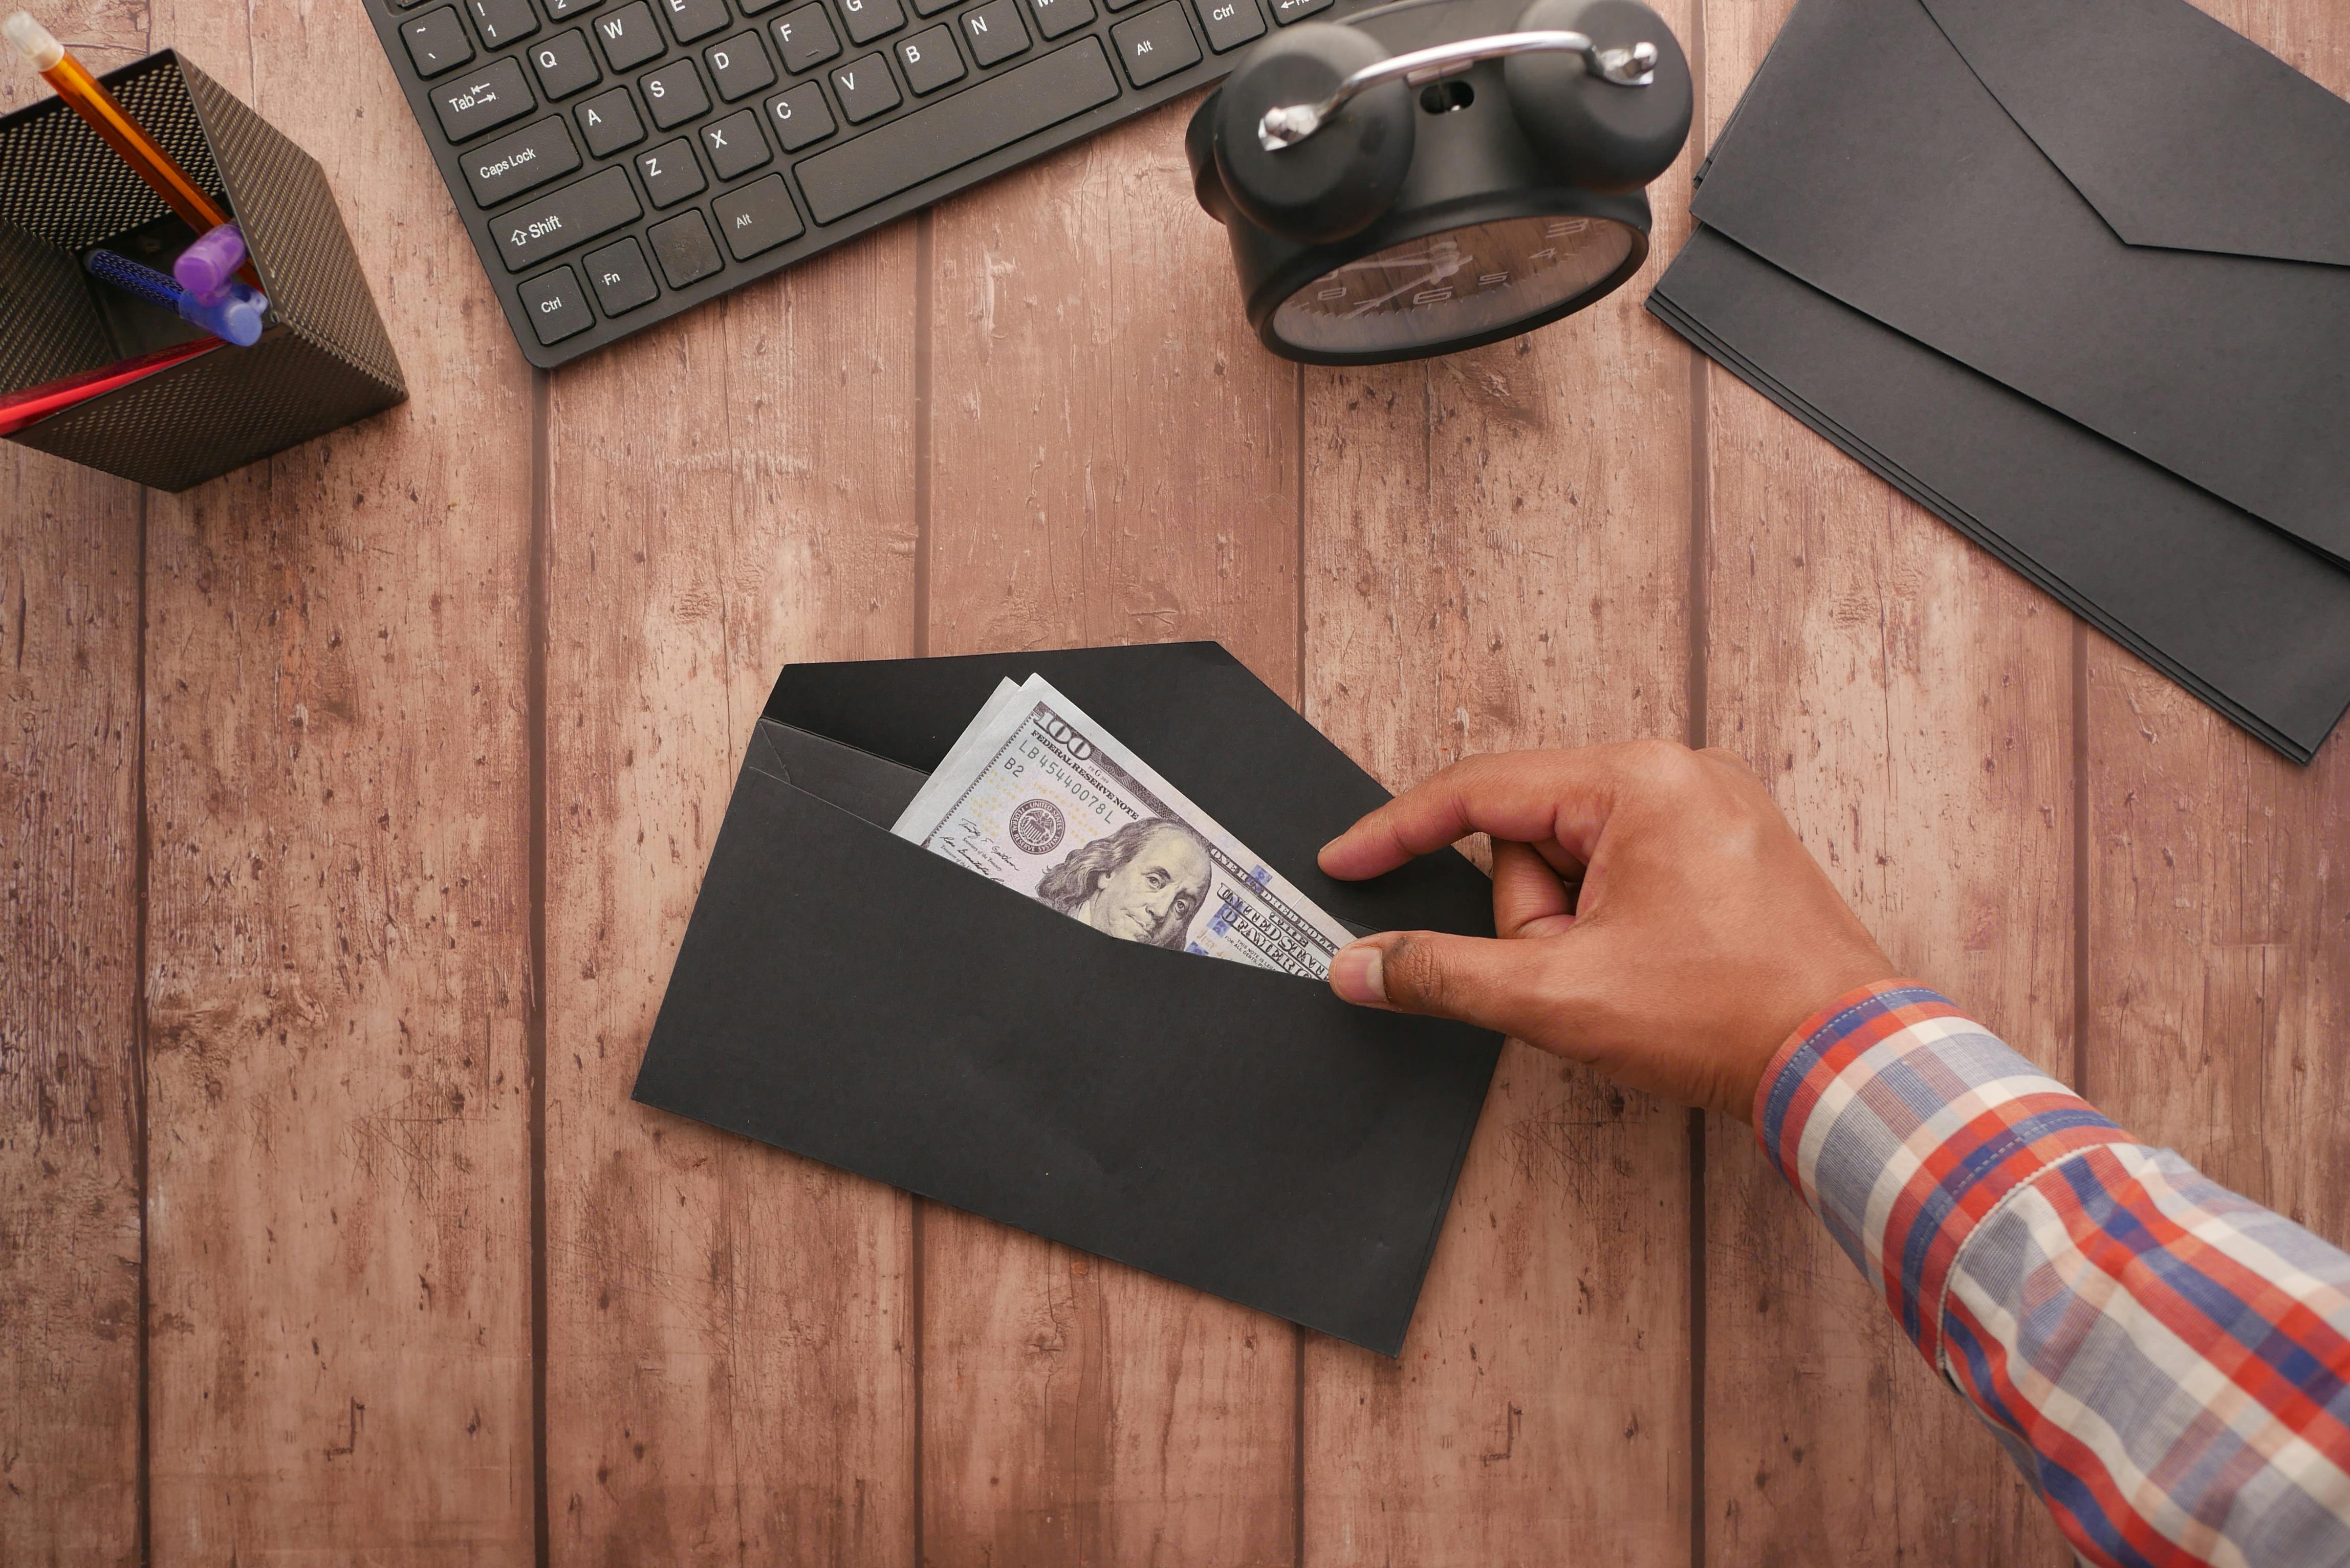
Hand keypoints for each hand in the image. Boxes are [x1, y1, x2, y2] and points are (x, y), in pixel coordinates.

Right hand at [1319, 741, 1899, 1121]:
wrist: (1850, 1063)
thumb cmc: (1726, 1016)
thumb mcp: (1558, 996)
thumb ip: (1444, 973)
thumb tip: (1361, 965)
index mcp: (1637, 780)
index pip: (1479, 791)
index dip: (1397, 831)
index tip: (1342, 860)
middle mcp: (1679, 773)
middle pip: (1533, 836)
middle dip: (1535, 920)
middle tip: (1579, 975)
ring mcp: (1712, 810)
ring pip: (1579, 864)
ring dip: (1576, 933)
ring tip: (1632, 982)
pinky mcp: (1731, 851)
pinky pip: (1627, 876)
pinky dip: (1614, 929)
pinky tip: (1654, 974)